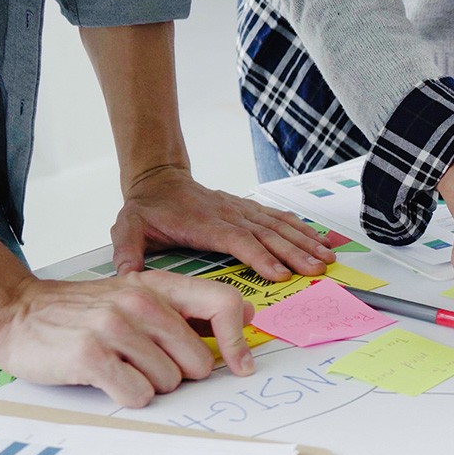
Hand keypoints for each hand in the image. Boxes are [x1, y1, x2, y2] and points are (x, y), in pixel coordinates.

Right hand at [0, 271, 254, 407]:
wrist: (17, 312)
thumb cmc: (87, 312)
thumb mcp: (141, 296)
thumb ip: (190, 308)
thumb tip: (246, 316)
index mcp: (160, 286)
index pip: (224, 304)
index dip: (240, 343)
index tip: (242, 367)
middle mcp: (140, 301)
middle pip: (200, 363)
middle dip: (180, 373)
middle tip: (148, 362)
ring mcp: (115, 327)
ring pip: (170, 383)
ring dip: (149, 384)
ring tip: (121, 364)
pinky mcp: (91, 355)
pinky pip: (139, 395)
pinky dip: (127, 395)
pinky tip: (108, 378)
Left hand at [112, 166, 335, 280]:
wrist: (159, 180)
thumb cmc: (147, 209)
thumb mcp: (128, 227)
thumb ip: (128, 250)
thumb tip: (126, 274)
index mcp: (205, 223)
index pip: (238, 240)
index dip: (260, 256)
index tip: (280, 274)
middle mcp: (229, 214)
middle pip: (267, 234)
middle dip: (295, 252)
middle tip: (317, 269)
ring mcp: (241, 210)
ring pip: (279, 226)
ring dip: (305, 241)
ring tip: (327, 258)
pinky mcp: (248, 209)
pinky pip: (278, 218)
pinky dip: (300, 228)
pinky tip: (318, 238)